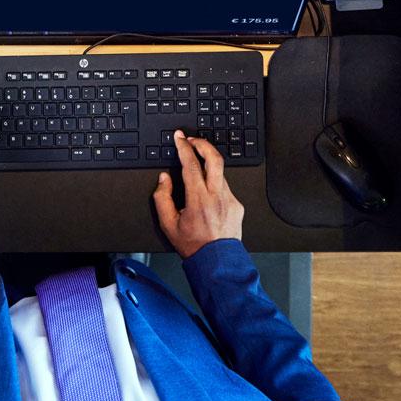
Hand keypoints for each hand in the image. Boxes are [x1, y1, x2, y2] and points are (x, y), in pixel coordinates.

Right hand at [151, 130, 243, 258]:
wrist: (218, 262)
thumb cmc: (194, 246)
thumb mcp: (168, 225)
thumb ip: (162, 198)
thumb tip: (164, 179)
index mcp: (199, 200)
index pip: (191, 165)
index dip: (184, 147)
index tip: (180, 137)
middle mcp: (217, 197)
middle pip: (215, 158)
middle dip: (203, 143)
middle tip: (192, 139)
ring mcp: (230, 200)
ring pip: (220, 172)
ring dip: (208, 164)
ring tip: (197, 165)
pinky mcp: (238, 205)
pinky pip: (226, 186)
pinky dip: (215, 182)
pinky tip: (207, 189)